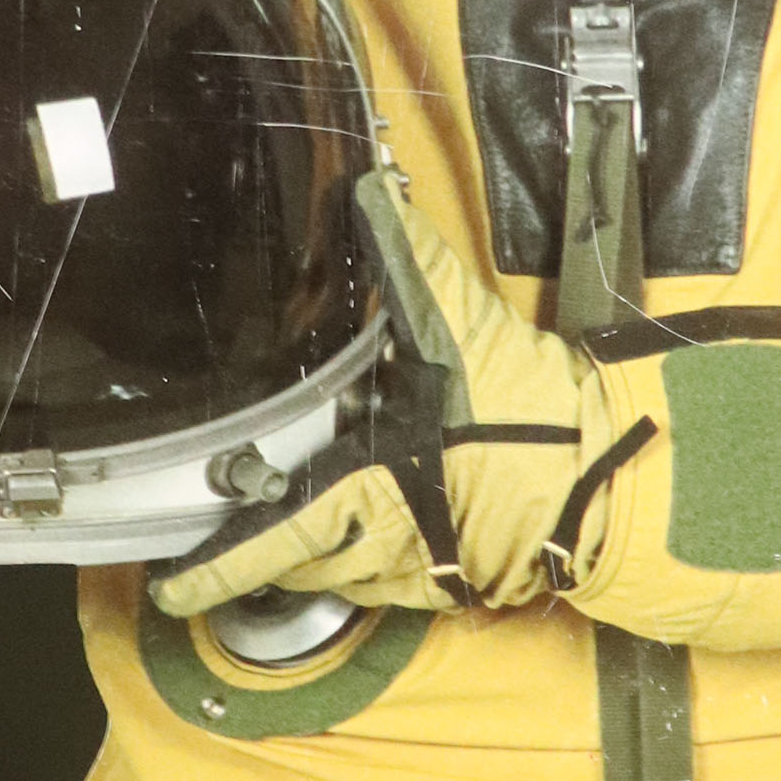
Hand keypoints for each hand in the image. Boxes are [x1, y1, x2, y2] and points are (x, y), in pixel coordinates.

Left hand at [152, 168, 595, 620]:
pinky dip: (374, 562)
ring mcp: (429, 568)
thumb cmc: (532, 414)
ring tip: (299, 532)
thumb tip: (371, 192)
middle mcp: (391, 543)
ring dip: (318, 560)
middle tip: (223, 554)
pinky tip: (380, 532)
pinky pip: (399, 583)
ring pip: (346, 580)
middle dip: (261, 561)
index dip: (218, 568)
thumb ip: (410, 260)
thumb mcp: (461, 326)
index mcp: (372, 489)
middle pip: (302, 566)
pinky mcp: (465, 578)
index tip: (171, 588)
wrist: (609, 472)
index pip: (275, 538)